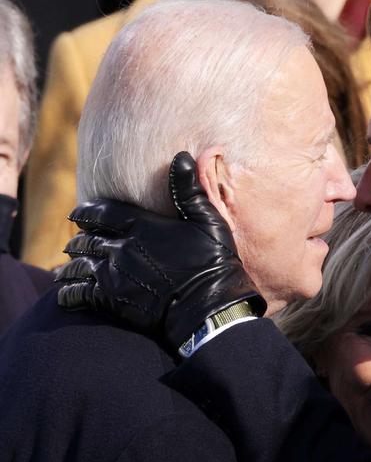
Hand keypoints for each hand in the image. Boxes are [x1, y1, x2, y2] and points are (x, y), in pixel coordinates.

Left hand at [56, 151, 265, 350]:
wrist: (208, 306)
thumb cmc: (212, 261)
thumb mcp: (207, 219)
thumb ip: (188, 189)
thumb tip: (180, 156)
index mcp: (140, 225)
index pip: (100, 212)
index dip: (86, 212)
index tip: (78, 214)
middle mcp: (121, 247)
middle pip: (86, 239)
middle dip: (79, 239)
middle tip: (75, 242)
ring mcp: (114, 275)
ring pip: (79, 265)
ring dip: (71, 265)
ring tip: (66, 268)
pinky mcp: (112, 300)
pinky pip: (79, 294)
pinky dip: (69, 292)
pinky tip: (66, 294)